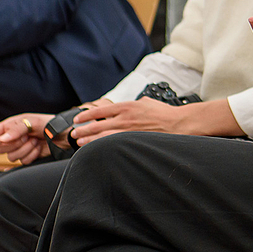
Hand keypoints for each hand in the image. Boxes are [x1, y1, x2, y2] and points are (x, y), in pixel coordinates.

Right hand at [0, 113, 53, 164]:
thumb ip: (15, 129)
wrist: (61, 134)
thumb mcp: (31, 121)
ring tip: (35, 140)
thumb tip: (1, 139)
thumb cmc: (47, 123)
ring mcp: (18, 149)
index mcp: (8, 126)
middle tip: (26, 136)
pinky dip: (32, 155)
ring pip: (11, 157)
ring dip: (25, 149)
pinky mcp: (26, 157)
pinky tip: (38, 147)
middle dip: (14, 144)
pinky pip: (23, 162)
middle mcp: (10, 138)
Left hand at [70, 98, 200, 145]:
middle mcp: (125, 118)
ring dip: (89, 139)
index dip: (86, 115)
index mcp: (127, 106)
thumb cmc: (164, 113)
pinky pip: (114, 145)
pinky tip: (95, 149)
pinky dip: (102, 147)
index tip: (78, 119)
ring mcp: (129, 131)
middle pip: (97, 124)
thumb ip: (131, 105)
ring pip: (102, 136)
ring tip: (79, 142)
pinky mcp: (134, 141)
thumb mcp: (145, 102)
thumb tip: (123, 108)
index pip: (100, 110)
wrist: (179, 123)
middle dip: (83, 129)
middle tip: (73, 132)